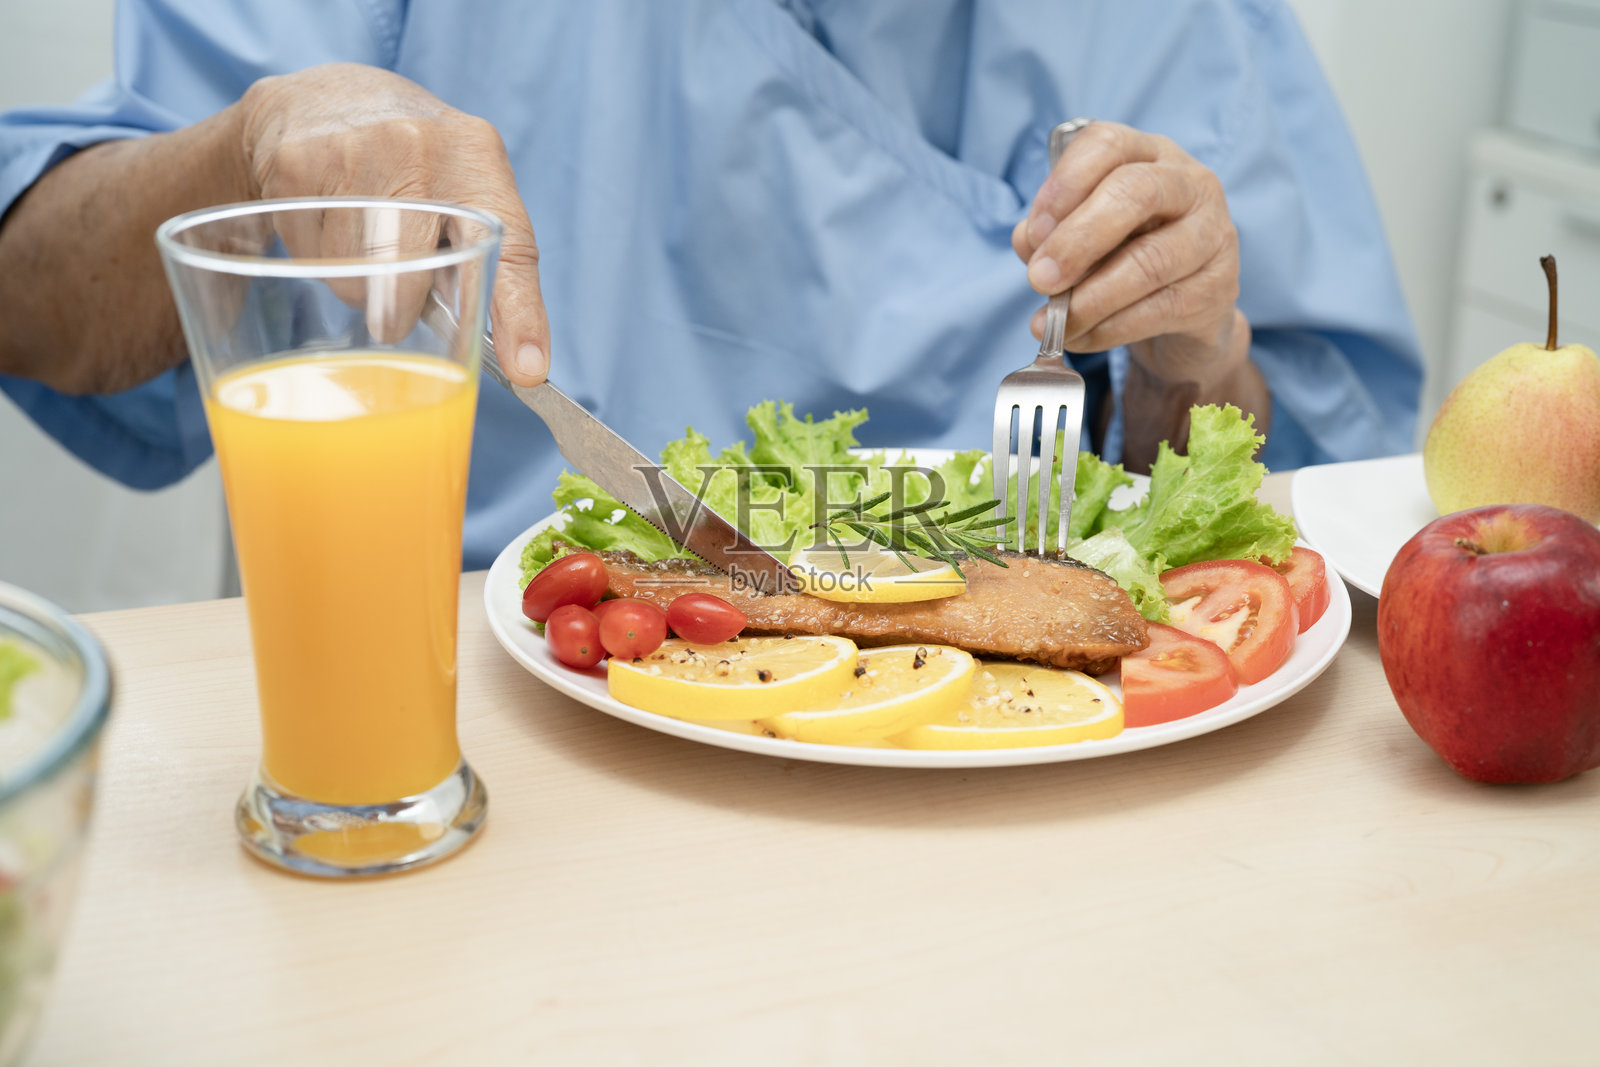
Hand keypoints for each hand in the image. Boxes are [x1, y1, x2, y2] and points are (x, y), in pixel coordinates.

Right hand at [238, 64, 549, 383]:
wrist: (323, 100)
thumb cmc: (411, 166)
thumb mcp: (465, 190)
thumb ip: (491, 262)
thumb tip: (520, 363)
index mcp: (477, 156)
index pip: (509, 245)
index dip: (519, 314)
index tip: (527, 370)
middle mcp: (421, 146)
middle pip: (412, 278)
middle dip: (402, 309)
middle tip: (396, 298)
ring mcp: (355, 151)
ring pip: (356, 277)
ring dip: (358, 283)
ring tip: (361, 239)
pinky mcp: (296, 165)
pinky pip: (311, 258)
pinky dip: (317, 258)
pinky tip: (327, 220)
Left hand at [1011, 121, 1264, 467]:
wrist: (1183, 313)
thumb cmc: (1124, 258)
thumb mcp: (1083, 237)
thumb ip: (1052, 234)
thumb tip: (1027, 241)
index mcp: (1149, 155)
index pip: (1108, 144)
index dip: (1065, 184)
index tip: (1033, 232)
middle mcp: (1190, 183)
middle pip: (1135, 192)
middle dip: (1078, 239)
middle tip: (1039, 279)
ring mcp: (1213, 234)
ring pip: (1150, 260)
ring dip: (1091, 297)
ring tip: (1053, 322)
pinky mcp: (1218, 288)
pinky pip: (1160, 309)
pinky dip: (1110, 329)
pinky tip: (1081, 338)